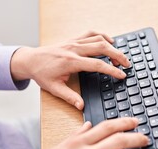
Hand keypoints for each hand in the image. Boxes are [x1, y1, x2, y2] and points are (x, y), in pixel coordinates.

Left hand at [10, 31, 129, 109]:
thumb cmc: (41, 74)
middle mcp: (74, 49)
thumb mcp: (54, 88)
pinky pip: (91, 33)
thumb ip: (69, 97)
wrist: (30, 60)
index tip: (122, 75)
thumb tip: (81, 106)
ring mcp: (74, 42)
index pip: (97, 65)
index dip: (112, 70)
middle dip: (118, 55)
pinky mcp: (73, 39)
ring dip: (112, 46)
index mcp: (71, 62)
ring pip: (98, 39)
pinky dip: (102, 35)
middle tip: (127, 64)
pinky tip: (109, 41)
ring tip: (121, 56)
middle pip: (102, 48)